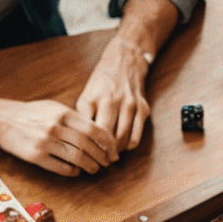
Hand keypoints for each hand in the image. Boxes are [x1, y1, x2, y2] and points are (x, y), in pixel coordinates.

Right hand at [0, 98, 117, 177]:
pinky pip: (62, 168)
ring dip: (90, 166)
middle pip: (88, 146)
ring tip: (95, 169)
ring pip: (77, 158)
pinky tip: (77, 171)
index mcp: (63, 113)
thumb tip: (97, 133)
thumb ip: (74, 118)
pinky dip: (73, 171)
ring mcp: (46, 143)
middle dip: (101, 156)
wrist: (2, 120)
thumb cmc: (31, 114)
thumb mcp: (53, 108)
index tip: (113, 150)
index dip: (107, 142)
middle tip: (107, 162)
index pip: (93, 129)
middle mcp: (55, 127)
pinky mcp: (36, 157)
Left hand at [76, 35, 151, 153]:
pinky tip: (122, 147)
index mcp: (96, 98)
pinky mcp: (143, 109)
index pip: (90, 130)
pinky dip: (128, 146)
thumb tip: (79, 140)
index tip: (83, 155)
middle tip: (97, 161)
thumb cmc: (102, 80)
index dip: (87, 146)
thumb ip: (83, 115)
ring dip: (116, 152)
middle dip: (102, 153)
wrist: (126, 60)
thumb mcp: (86, 93)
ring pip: (123, 140)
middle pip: (107, 137)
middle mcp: (114, 101)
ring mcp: (131, 105)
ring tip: (108, 156)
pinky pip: (136, 137)